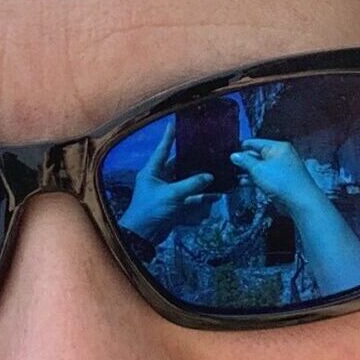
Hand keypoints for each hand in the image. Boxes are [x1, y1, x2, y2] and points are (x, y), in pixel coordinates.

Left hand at [120, 126, 218, 242]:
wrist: (143, 236)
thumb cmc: (152, 209)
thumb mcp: (172, 194)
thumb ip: (192, 184)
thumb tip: (210, 176)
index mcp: (152, 172)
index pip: (162, 150)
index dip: (169, 137)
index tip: (174, 123)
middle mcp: (159, 180)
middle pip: (178, 167)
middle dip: (192, 163)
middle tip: (207, 152)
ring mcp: (166, 194)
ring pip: (186, 185)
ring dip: (199, 183)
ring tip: (216, 175)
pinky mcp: (172, 207)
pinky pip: (189, 200)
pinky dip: (200, 200)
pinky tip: (214, 198)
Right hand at [230, 138, 328, 215]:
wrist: (299, 201)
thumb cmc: (280, 180)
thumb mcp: (258, 169)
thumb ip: (245, 161)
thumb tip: (234, 155)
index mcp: (278, 147)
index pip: (256, 143)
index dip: (242, 146)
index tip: (229, 150)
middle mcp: (280, 156)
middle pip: (258, 155)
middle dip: (244, 160)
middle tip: (229, 164)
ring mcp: (281, 170)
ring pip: (260, 168)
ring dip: (248, 172)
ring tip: (233, 174)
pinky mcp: (280, 182)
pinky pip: (264, 178)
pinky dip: (254, 180)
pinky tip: (242, 183)